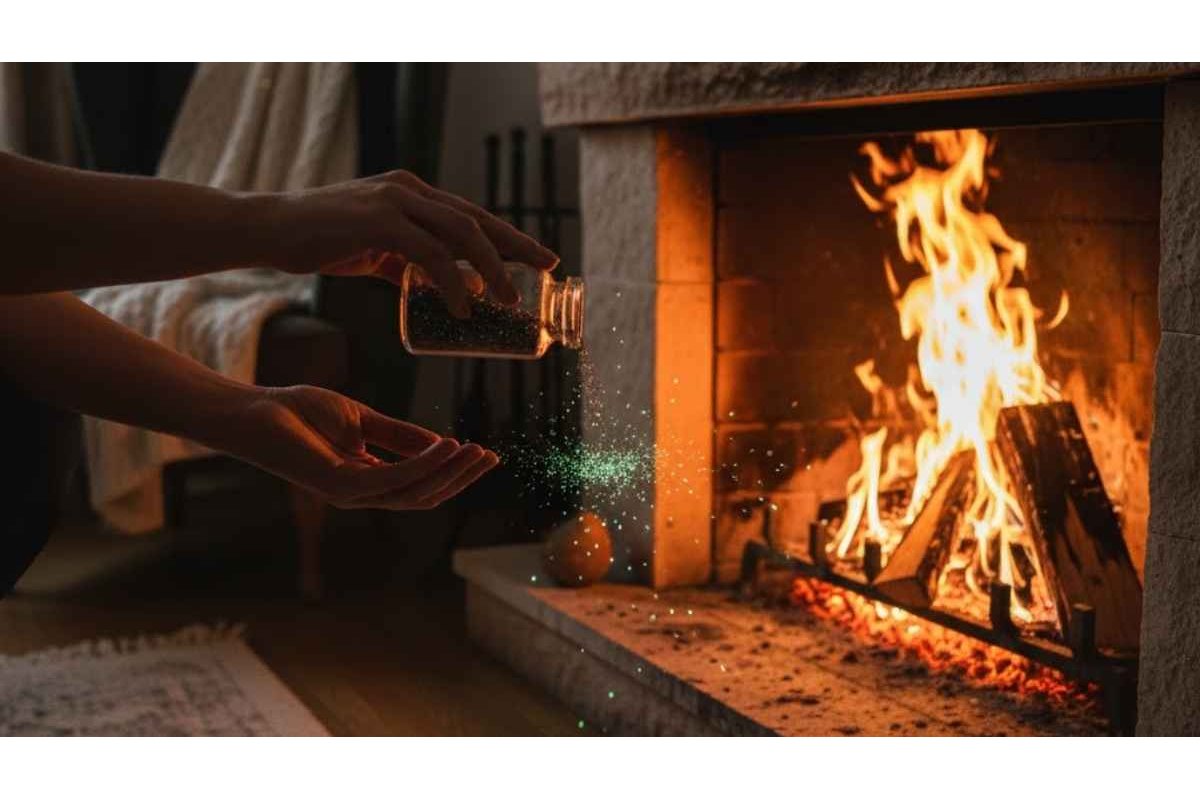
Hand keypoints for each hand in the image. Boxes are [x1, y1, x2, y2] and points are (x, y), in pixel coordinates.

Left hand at [226, 385, 498, 509]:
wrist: (256, 410)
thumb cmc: (301, 412)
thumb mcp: (363, 420)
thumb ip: (399, 435)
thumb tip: (441, 443)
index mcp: (368, 480)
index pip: (421, 485)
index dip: (456, 472)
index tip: (487, 454)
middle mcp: (362, 495)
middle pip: (424, 496)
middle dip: (460, 478)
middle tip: (490, 456)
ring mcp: (350, 494)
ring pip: (414, 494)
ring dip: (449, 473)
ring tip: (474, 451)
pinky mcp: (340, 486)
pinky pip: (393, 480)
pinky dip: (423, 465)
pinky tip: (445, 447)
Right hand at [260, 170, 558, 317]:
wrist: (268, 230)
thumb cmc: (317, 240)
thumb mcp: (372, 250)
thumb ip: (403, 263)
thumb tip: (436, 288)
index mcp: (412, 194)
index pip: (472, 215)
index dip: (509, 237)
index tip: (540, 258)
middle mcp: (409, 191)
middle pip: (478, 219)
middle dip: (517, 246)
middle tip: (549, 269)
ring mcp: (395, 202)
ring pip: (461, 234)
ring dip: (490, 270)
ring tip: (509, 302)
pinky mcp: (378, 222)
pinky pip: (428, 254)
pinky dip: (450, 282)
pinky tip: (461, 308)